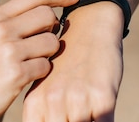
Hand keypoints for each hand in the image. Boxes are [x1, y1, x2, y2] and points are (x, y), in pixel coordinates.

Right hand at [0, 0, 78, 121]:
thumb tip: (48, 14)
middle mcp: (0, 29)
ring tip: (31, 64)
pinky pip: (47, 66)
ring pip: (52, 42)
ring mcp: (7, 50)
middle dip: (52, 30)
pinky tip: (26, 78)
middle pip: (48, 15)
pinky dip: (42, 74)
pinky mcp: (15, 73)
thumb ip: (12, 23)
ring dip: (49, 54)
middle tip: (42, 45)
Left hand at [22, 3, 123, 121]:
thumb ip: (44, 111)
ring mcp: (78, 100)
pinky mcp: (103, 98)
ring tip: (85, 113)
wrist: (90, 26)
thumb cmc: (68, 62)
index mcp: (36, 100)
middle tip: (74, 118)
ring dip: (86, 121)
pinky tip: (101, 114)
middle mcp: (54, 101)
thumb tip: (42, 121)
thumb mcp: (49, 86)